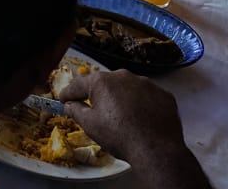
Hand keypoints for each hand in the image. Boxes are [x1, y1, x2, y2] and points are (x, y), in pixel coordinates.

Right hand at [58, 70, 183, 164]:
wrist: (157, 150)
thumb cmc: (120, 137)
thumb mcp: (90, 125)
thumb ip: (75, 110)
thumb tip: (70, 104)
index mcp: (101, 81)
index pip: (78, 84)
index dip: (69, 93)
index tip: (64, 99)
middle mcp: (123, 76)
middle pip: (104, 84)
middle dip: (98, 95)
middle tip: (96, 111)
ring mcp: (146, 84)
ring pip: (127, 88)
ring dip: (121, 98)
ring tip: (122, 117)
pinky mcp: (163, 94)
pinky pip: (147, 96)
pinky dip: (142, 104)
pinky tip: (141, 118)